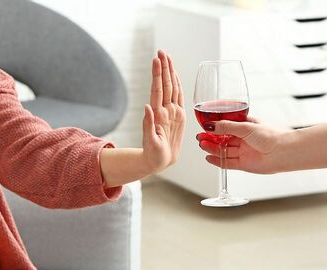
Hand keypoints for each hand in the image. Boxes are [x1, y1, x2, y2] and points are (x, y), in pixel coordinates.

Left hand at [142, 49, 185, 172]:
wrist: (158, 161)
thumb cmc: (153, 154)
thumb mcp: (150, 143)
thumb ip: (148, 125)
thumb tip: (147, 106)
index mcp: (159, 115)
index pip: (159, 90)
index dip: (158, 74)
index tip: (156, 59)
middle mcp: (165, 110)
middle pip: (166, 85)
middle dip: (164, 68)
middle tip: (161, 51)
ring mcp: (172, 112)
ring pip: (172, 88)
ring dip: (169, 72)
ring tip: (166, 57)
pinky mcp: (179, 116)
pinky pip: (179, 97)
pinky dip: (177, 85)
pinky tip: (175, 75)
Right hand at [197, 119, 289, 173]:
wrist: (283, 152)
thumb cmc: (270, 136)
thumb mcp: (245, 127)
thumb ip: (226, 127)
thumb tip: (210, 126)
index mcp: (245, 127)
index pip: (226, 126)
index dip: (214, 127)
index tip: (204, 127)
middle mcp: (243, 139)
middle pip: (222, 139)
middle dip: (210, 138)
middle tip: (200, 137)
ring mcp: (243, 152)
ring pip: (223, 150)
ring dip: (212, 148)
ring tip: (202, 145)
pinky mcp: (243, 164)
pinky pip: (227, 163)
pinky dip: (217, 160)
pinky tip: (209, 157)